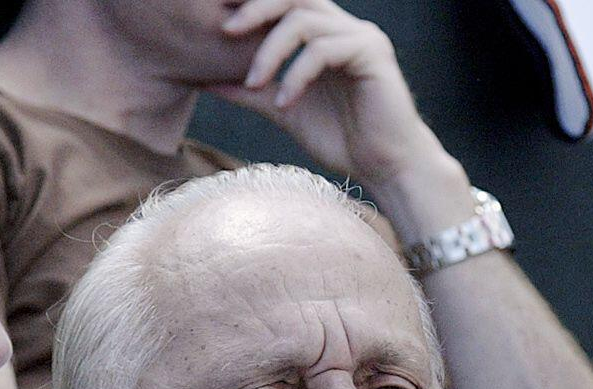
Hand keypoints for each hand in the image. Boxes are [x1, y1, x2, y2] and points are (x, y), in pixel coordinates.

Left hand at [215, 0, 460, 228]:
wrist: (386, 167)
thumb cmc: (342, 139)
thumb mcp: (283, 110)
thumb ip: (250, 91)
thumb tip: (205, 80)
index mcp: (325, 33)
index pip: (285, 1)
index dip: (252, 3)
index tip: (216, 19)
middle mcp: (344, 26)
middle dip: (256, 8)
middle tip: (226, 31)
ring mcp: (360, 37)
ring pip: (304, 21)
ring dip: (271, 51)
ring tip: (254, 84)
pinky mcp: (372, 53)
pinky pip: (323, 50)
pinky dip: (297, 74)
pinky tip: (285, 102)